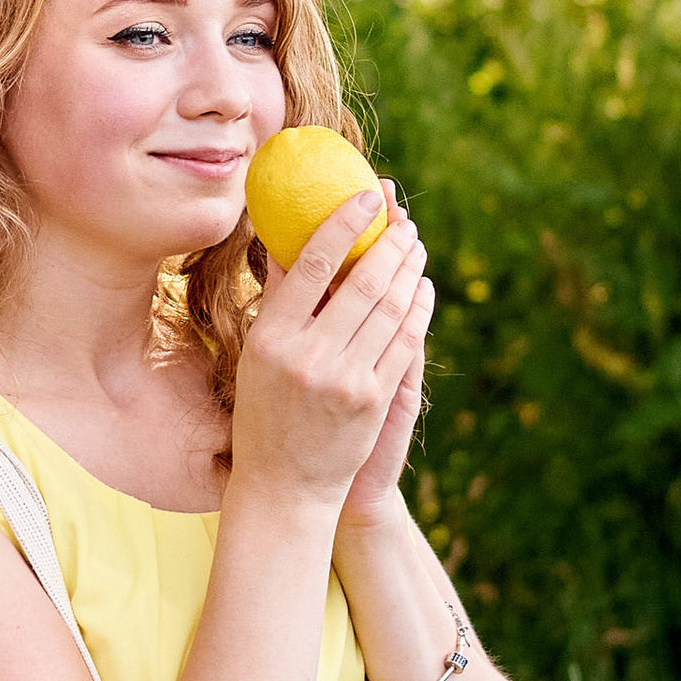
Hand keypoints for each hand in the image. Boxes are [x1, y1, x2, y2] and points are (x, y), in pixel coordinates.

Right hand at [230, 181, 432, 518]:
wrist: (286, 485)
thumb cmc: (266, 411)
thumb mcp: (257, 356)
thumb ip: (279, 299)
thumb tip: (288, 239)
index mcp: (272, 338)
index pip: (311, 265)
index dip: (343, 224)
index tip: (364, 196)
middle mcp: (308, 356)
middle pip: (361, 282)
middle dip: (390, 243)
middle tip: (403, 218)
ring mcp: (345, 380)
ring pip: (390, 309)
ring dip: (409, 270)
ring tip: (416, 245)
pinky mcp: (375, 400)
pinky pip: (405, 342)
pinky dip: (419, 308)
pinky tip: (423, 288)